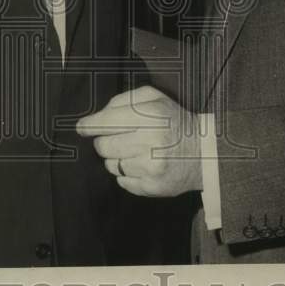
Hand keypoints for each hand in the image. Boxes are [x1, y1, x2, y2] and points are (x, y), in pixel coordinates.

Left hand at [76, 85, 202, 196]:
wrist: (203, 152)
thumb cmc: (173, 121)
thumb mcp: (154, 98)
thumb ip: (124, 100)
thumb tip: (97, 115)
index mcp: (151, 116)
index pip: (106, 122)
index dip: (89, 125)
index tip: (81, 127)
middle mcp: (151, 141)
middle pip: (103, 146)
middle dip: (104, 141)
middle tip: (117, 138)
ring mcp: (151, 167)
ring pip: (110, 165)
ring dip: (117, 158)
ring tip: (134, 151)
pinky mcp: (152, 187)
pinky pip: (122, 181)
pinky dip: (126, 173)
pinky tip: (141, 165)